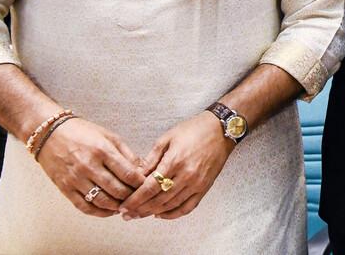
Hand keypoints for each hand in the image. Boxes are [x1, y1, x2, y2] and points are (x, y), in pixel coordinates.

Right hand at [36, 117, 147, 216]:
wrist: (49, 133)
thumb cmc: (82, 132)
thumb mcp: (108, 136)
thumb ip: (126, 153)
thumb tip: (142, 169)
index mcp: (103, 150)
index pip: (128, 174)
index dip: (140, 183)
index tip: (147, 185)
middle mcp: (89, 166)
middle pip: (117, 190)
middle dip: (131, 196)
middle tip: (138, 198)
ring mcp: (76, 179)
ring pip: (102, 201)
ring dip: (117, 207)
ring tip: (126, 205)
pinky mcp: (65, 188)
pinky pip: (84, 207)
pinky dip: (99, 212)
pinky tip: (109, 210)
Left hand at [120, 111, 234, 220]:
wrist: (221, 129)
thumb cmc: (193, 130)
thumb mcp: (167, 138)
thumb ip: (151, 158)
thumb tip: (136, 175)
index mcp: (175, 161)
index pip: (150, 187)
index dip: (135, 199)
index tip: (123, 206)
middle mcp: (186, 175)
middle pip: (158, 200)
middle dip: (140, 209)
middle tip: (127, 214)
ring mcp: (197, 183)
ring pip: (171, 205)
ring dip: (153, 213)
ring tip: (139, 215)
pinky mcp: (205, 188)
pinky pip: (187, 207)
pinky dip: (173, 214)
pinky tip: (161, 214)